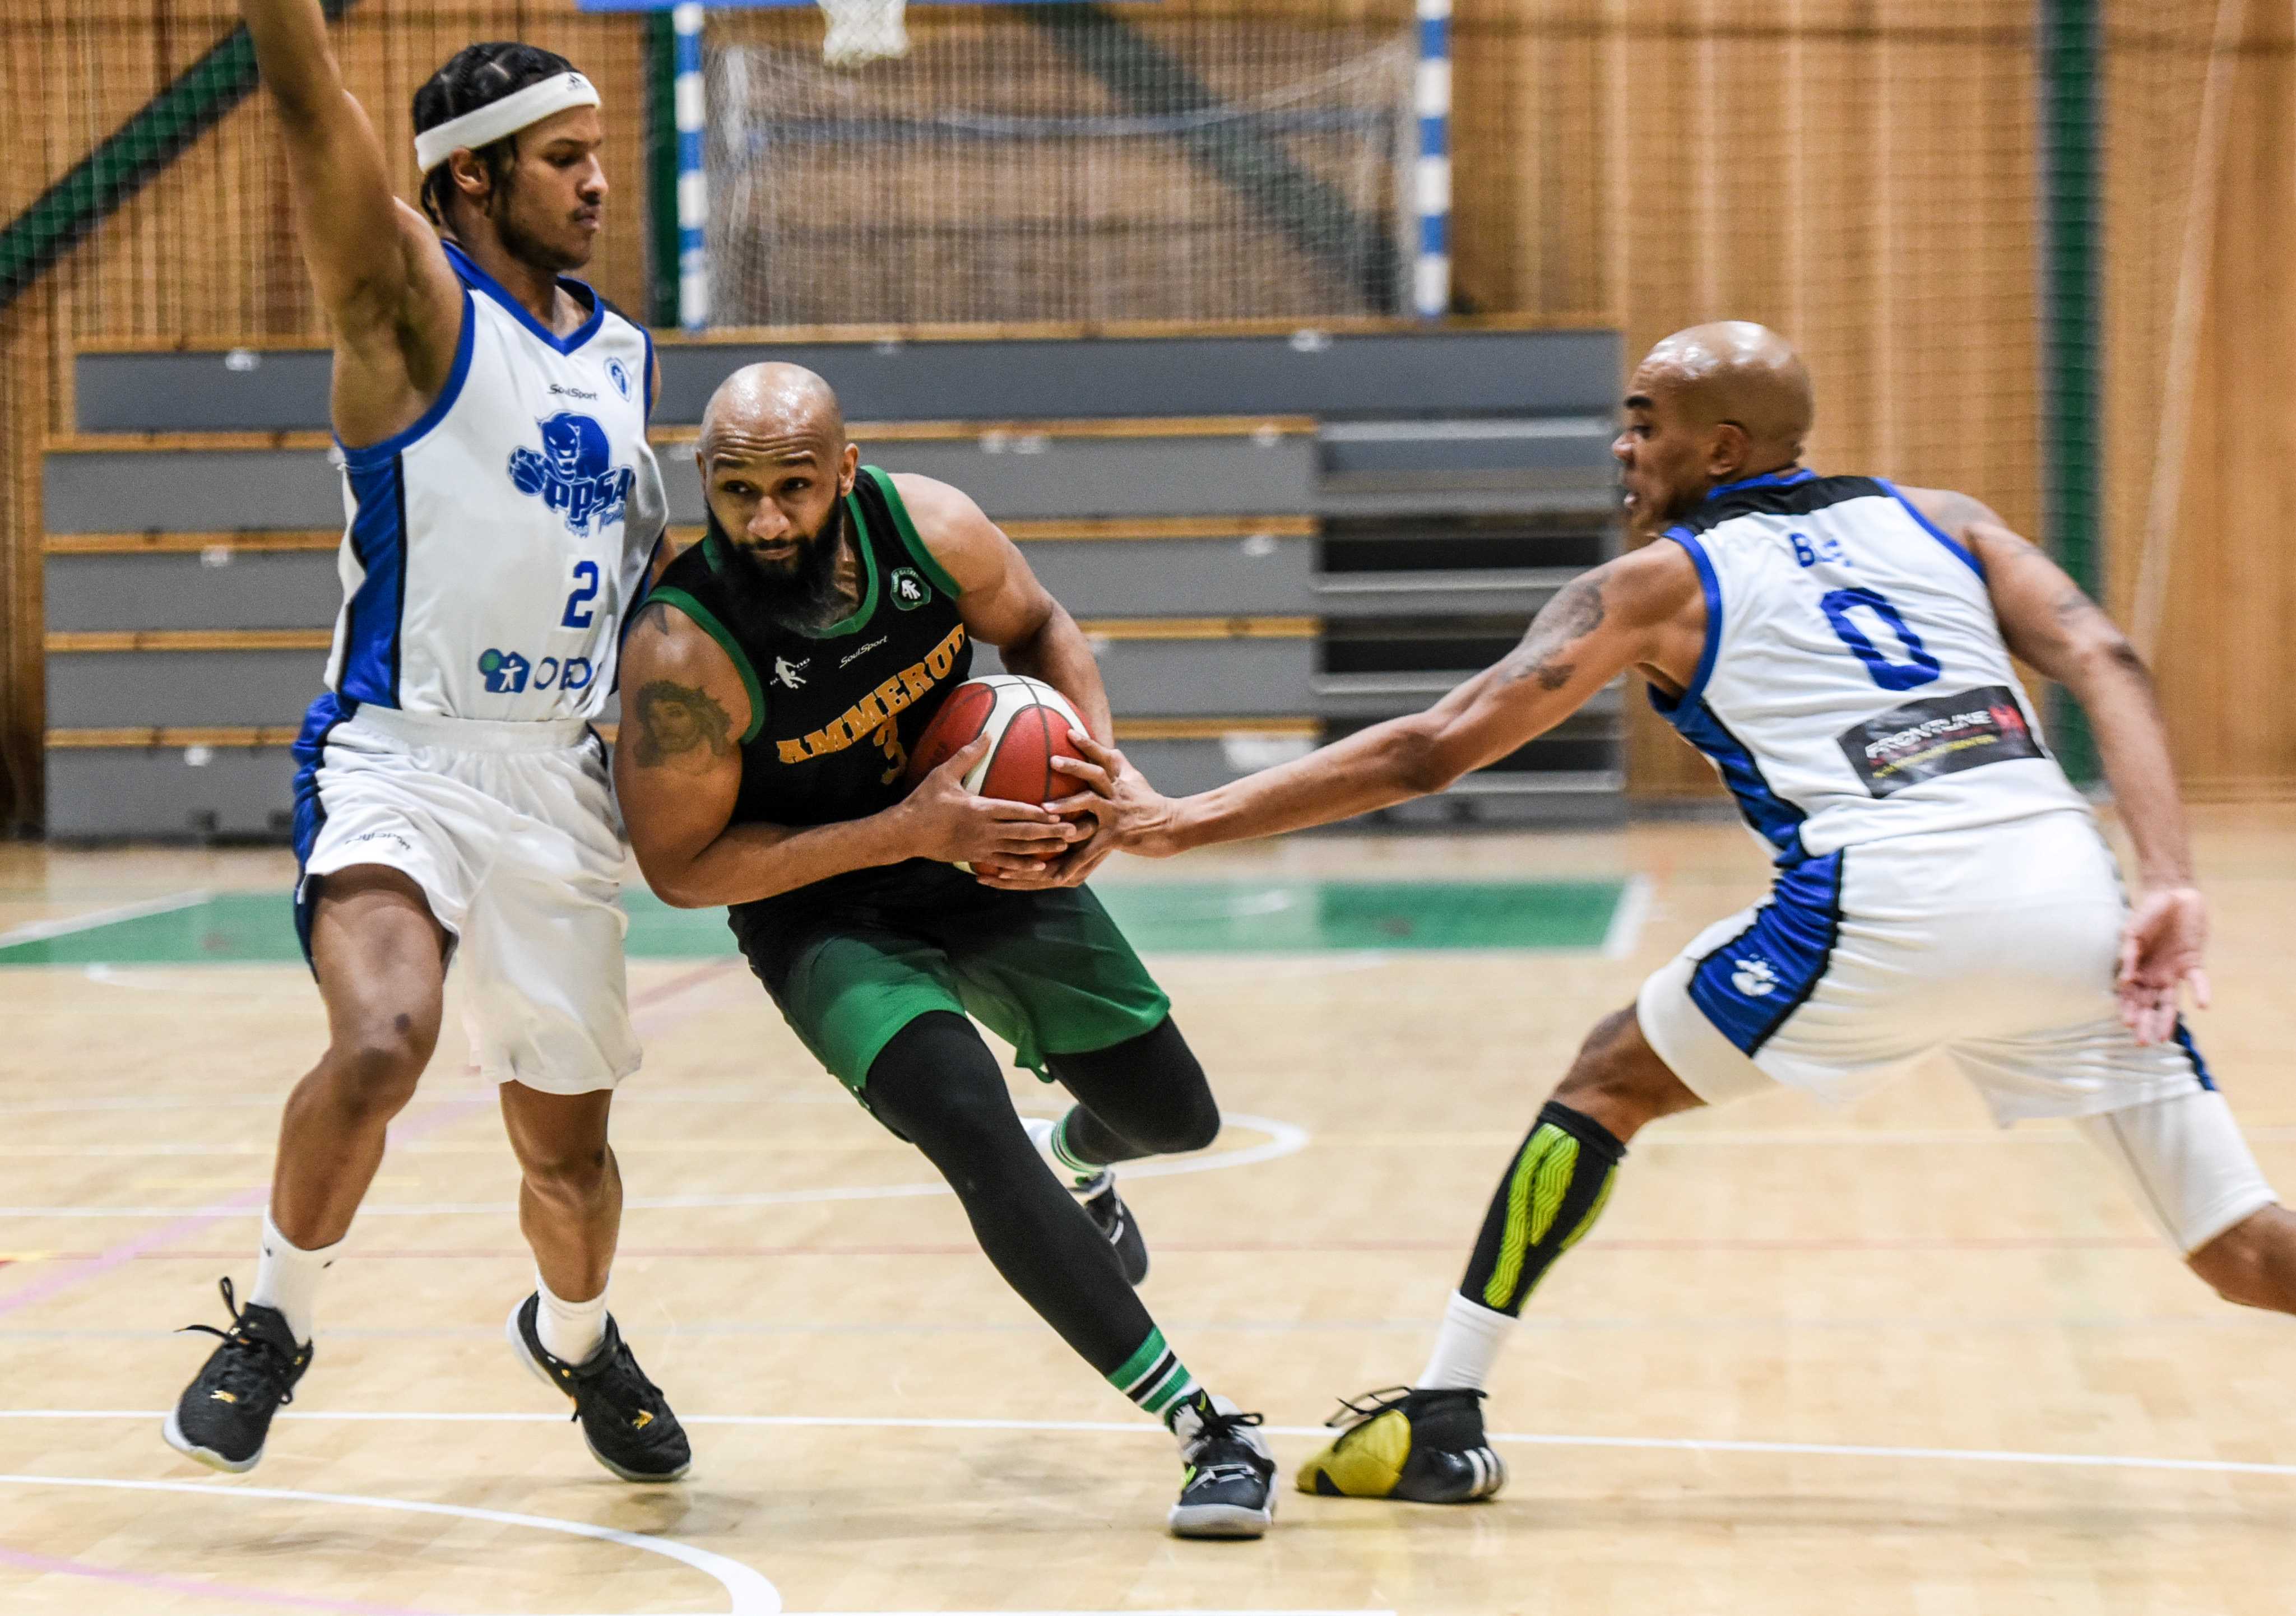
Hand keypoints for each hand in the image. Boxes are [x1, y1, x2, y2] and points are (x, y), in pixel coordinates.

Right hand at [898, 733, 1083, 869]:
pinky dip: (1022, 866)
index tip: (1059, 811)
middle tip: (1074, 830)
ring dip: (1043, 849)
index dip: (1038, 812)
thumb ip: (968, 755)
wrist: (905, 833)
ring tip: (1064, 847)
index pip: (1015, 810)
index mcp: (979, 809)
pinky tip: (1038, 867)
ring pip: (1018, 850)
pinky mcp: (975, 858)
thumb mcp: (943, 774)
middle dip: (1051, 832)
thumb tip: (987, 733)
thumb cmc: (923, 802)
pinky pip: (1004, 864)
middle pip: (1024, 832)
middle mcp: (984, 830)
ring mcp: (981, 847)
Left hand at [1044, 734, 1183, 857]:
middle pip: (1095, 773)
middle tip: (1052, 760)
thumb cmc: (1153, 805)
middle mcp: (1118, 793)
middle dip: (1074, 766)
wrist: (1175, 828)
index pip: (1104, 756)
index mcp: (1121, 780)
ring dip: (1066, 805)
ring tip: (1043, 809)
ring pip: (1090, 803)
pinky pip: (1091, 850)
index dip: (1088, 743)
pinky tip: (1056, 874)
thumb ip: (1121, 767)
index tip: (1069, 732)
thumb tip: (1110, 749)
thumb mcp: (1137, 781)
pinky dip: (1073, 863)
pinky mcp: (1117, 836)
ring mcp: (1117, 814)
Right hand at [2117, 884, 2209, 1045]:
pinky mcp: (2193, 963)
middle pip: (2148, 1004)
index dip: (2127, 1009)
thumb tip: (2125, 978)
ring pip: (2169, 1001)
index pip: (2129, 995)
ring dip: (2166, 1018)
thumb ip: (2129, 954)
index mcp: (2136, 969)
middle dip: (2144, 1022)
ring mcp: (2173, 971)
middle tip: (2142, 1042)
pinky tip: (2203, 1005)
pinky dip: (2200, 992)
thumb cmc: (2147, 912)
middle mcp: (2153, 975)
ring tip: (2163, 1038)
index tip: (2127, 1024)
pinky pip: (2197, 981)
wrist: (2173, 895)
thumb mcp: (2132, 932)